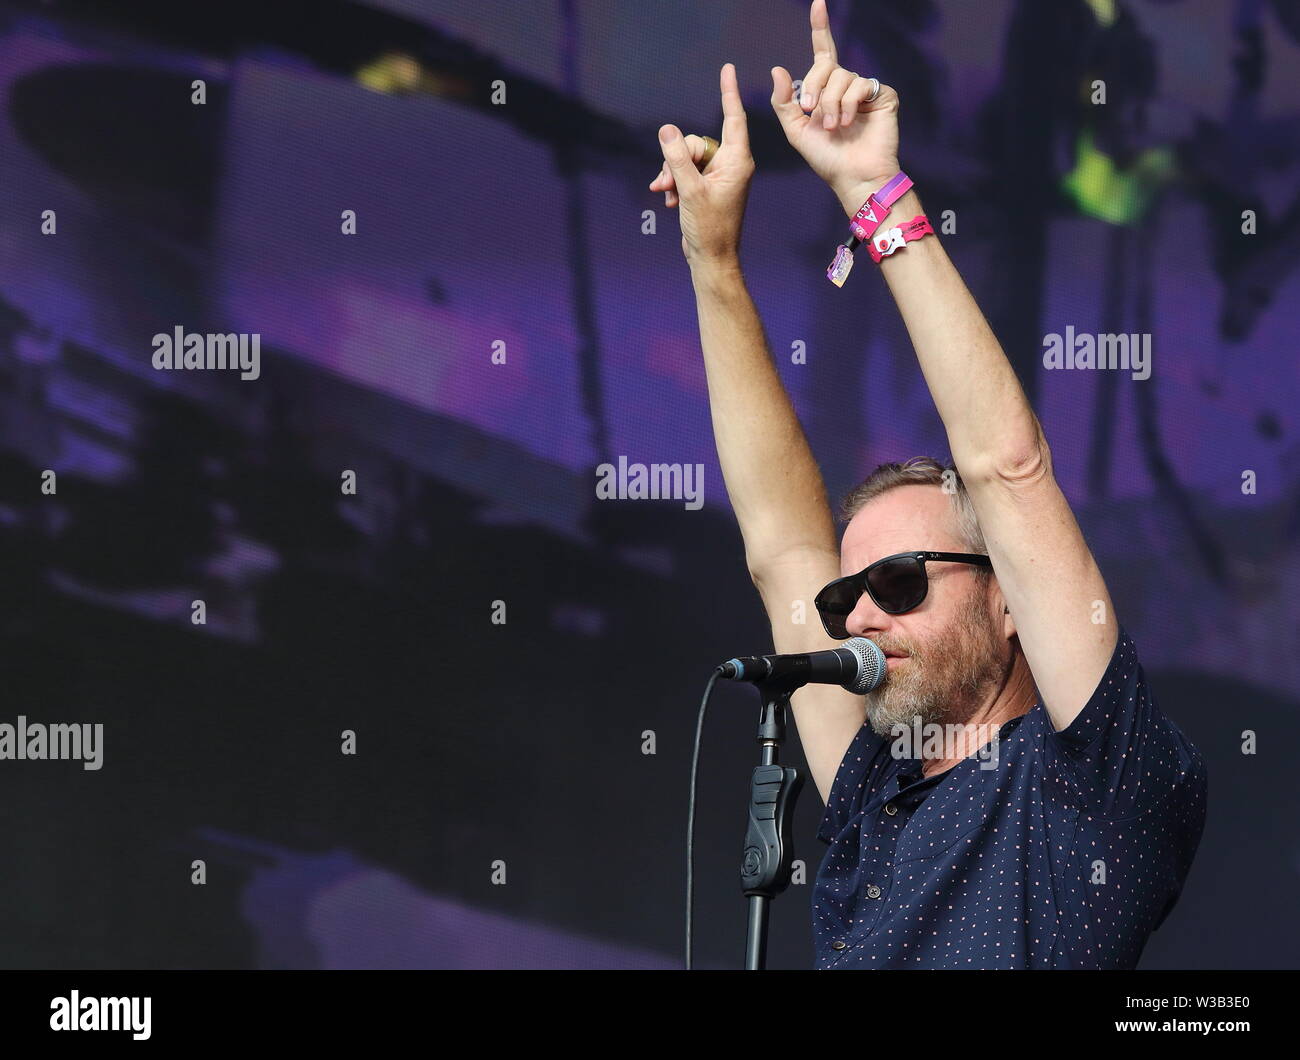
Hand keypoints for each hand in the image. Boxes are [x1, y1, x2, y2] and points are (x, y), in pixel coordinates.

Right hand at [650, 62, 754, 266]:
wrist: (710, 258)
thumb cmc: (709, 228)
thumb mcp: (690, 190)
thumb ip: (678, 158)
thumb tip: (667, 130)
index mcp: (736, 161)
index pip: (733, 118)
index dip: (728, 93)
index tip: (727, 69)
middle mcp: (730, 164)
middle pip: (698, 142)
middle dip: (677, 157)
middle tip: (667, 181)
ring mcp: (718, 176)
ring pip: (688, 157)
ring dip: (672, 172)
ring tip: (665, 192)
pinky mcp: (707, 186)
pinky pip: (686, 171)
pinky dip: (674, 182)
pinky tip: (669, 198)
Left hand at [771, 0, 899, 212]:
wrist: (853, 176)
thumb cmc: (827, 159)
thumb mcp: (796, 130)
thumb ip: (784, 102)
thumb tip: (777, 68)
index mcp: (826, 90)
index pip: (823, 53)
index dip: (820, 27)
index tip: (818, 4)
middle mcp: (846, 85)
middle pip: (825, 65)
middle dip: (815, 88)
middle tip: (813, 114)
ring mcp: (865, 90)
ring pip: (842, 77)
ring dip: (832, 103)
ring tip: (834, 127)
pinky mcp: (882, 95)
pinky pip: (860, 85)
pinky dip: (849, 104)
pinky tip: (850, 122)